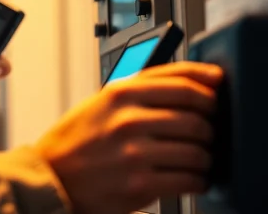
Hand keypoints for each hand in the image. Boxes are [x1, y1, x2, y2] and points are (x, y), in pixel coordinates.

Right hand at [35, 62, 223, 213]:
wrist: (51, 176)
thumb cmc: (77, 140)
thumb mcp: (103, 102)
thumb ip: (142, 89)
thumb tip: (192, 82)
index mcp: (121, 93)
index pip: (183, 82)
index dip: (209, 88)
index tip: (217, 92)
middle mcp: (129, 120)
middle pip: (197, 118)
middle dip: (209, 127)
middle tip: (205, 132)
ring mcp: (135, 153)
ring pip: (198, 151)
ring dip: (205, 157)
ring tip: (196, 158)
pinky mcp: (141, 185)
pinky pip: (190, 180)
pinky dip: (198, 180)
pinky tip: (189, 177)